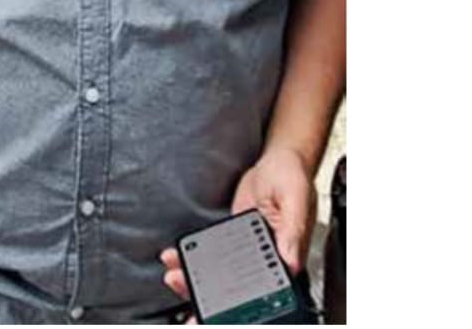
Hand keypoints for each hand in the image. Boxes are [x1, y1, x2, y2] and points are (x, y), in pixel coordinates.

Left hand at [158, 148, 316, 322]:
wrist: (275, 161)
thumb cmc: (292, 176)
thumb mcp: (296, 198)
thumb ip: (293, 229)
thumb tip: (290, 260)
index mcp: (286, 256)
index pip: (265, 290)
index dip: (242, 304)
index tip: (219, 310)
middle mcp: (267, 258)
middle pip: (238, 288)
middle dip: (210, 297)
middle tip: (186, 300)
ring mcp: (248, 250)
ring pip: (221, 275)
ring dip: (197, 281)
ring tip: (175, 276)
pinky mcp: (233, 239)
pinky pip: (213, 255)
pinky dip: (194, 259)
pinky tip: (178, 258)